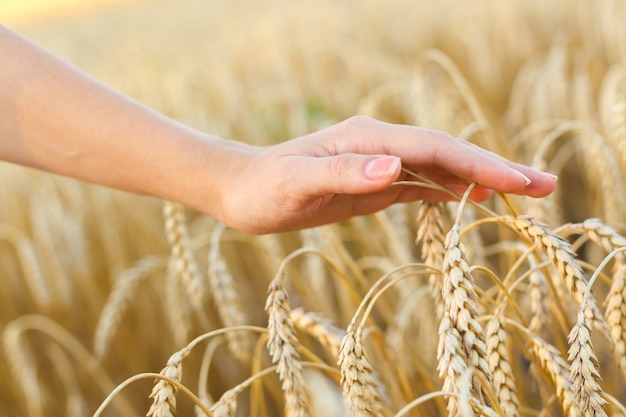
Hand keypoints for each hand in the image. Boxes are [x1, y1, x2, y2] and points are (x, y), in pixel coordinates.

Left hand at [214, 116, 556, 233]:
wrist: (242, 190)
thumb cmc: (265, 188)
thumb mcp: (299, 184)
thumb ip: (346, 175)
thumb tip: (397, 168)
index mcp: (370, 141)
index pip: (436, 150)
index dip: (479, 164)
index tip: (518, 183)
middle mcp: (381, 147)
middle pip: (449, 154)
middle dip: (496, 168)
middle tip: (545, 186)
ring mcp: (378, 164)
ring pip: (440, 169)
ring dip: (481, 180)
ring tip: (524, 193)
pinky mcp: (372, 184)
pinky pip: (420, 185)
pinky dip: (450, 190)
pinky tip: (471, 199)